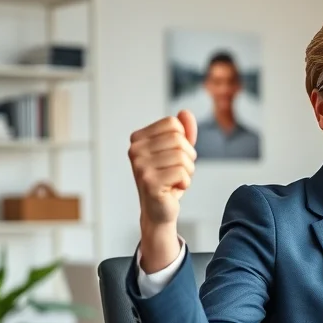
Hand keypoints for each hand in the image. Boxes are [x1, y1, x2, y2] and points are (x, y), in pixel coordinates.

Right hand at [129, 110, 197, 270]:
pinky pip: (182, 173)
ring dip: (187, 172)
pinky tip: (173, 189)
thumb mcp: (179, 152)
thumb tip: (185, 112)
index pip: (174, 124)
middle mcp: (135, 150)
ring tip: (175, 181)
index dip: (183, 142)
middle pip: (179, 140)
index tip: (174, 158)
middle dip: (187, 158)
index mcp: (138, 138)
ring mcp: (140, 166)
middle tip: (176, 172)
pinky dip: (185, 183)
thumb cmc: (168, 179)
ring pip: (183, 157)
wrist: (159, 210)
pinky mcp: (149, 182)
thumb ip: (184, 132)